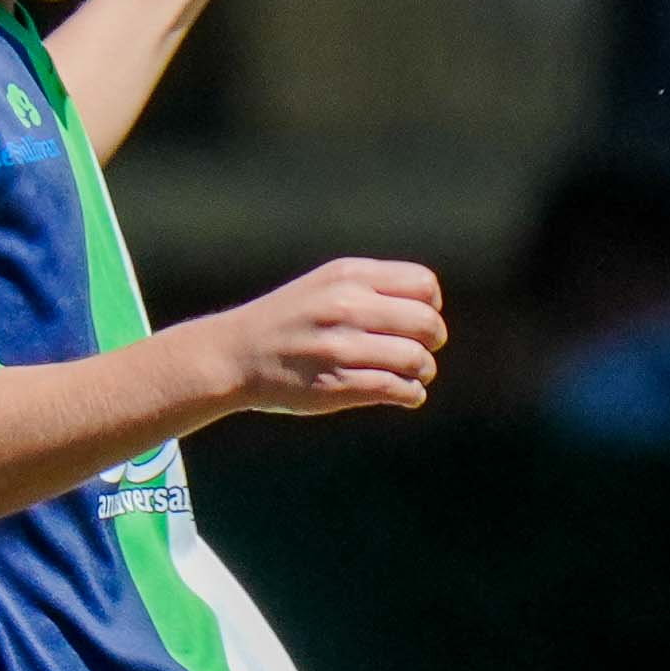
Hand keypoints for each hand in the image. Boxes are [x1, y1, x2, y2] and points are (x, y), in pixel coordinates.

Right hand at [207, 256, 445, 420]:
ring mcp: (340, 347)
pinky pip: (396, 389)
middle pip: (426, 322)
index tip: (418, 319)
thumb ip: (372, 288)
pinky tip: (407, 394)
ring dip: (424, 371)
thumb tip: (428, 308)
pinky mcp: (336, 384)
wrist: (235, 354)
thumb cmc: (288, 320)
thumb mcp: (325, 285)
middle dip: (434, 340)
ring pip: (415, 359)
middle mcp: (346, 306)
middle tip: (424, 351)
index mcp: (348, 276)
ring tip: (416, 375)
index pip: (423, 284)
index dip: (431, 305)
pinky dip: (411, 394)